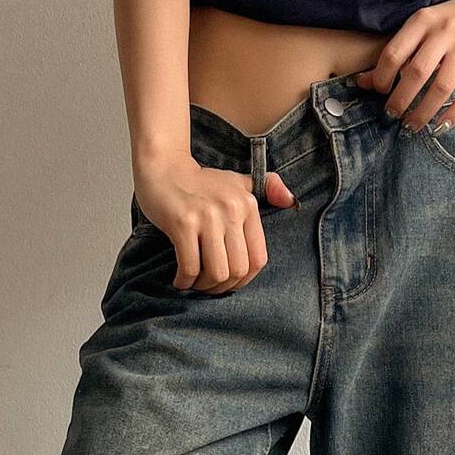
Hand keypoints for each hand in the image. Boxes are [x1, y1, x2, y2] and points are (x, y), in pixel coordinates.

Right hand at [132, 152, 295, 292]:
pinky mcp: (183, 223)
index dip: (244, 281)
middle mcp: (231, 210)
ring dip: (204, 287)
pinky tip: (180, 280)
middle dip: (222, 288)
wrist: (163, 166)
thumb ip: (266, 188)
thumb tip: (291, 201)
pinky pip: (190, 266)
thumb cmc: (200, 183)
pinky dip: (184, 281)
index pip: (258, 259)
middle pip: (237, 271)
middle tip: (208, 287)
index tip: (228, 283)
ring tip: (194, 283)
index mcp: (248, 205)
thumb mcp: (237, 182)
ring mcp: (207, 216)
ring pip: (216, 272)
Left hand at [355, 0, 454, 132]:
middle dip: (401, 100)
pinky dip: (454, 114)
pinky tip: (440, 126)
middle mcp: (445, 31)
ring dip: (424, 112)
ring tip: (412, 126)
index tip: (380, 93)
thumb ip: (393, 55)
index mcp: (422, 21)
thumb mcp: (416, 31)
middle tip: (391, 117)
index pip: (394, 53)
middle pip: (417, 73)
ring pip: (442, 87)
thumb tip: (362, 82)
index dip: (382, 78)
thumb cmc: (442, 25)